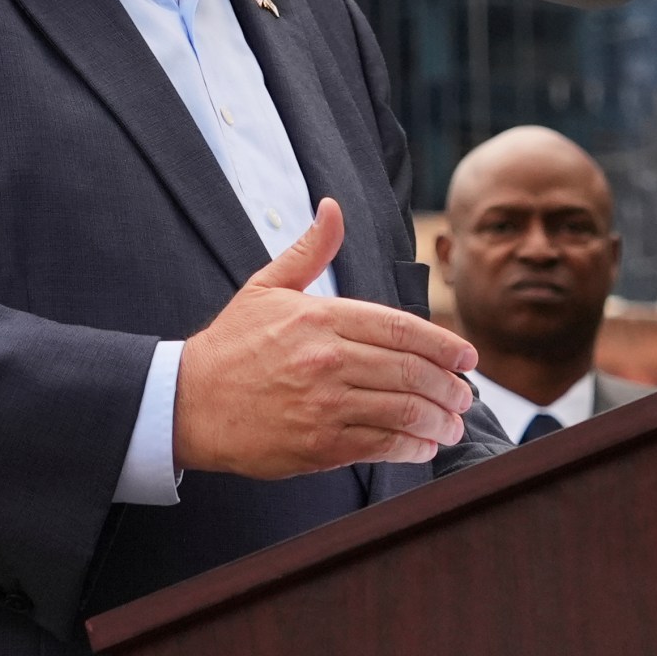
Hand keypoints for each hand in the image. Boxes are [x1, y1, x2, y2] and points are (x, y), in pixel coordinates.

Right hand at [173, 199, 478, 478]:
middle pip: (410, 371)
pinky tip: (424, 445)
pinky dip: (412, 447)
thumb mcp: (266, 287)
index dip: (444, 344)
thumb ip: (310, 251)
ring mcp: (324, 404)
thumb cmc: (231, 345)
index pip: (401, 328)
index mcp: (320, 317)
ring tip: (453, 423)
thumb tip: (332, 208)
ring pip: (403, 410)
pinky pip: (381, 445)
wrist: (188, 402)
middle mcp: (327, 359)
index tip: (468, 357)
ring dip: (439, 419)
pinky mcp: (319, 445)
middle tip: (466, 396)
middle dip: (450, 386)